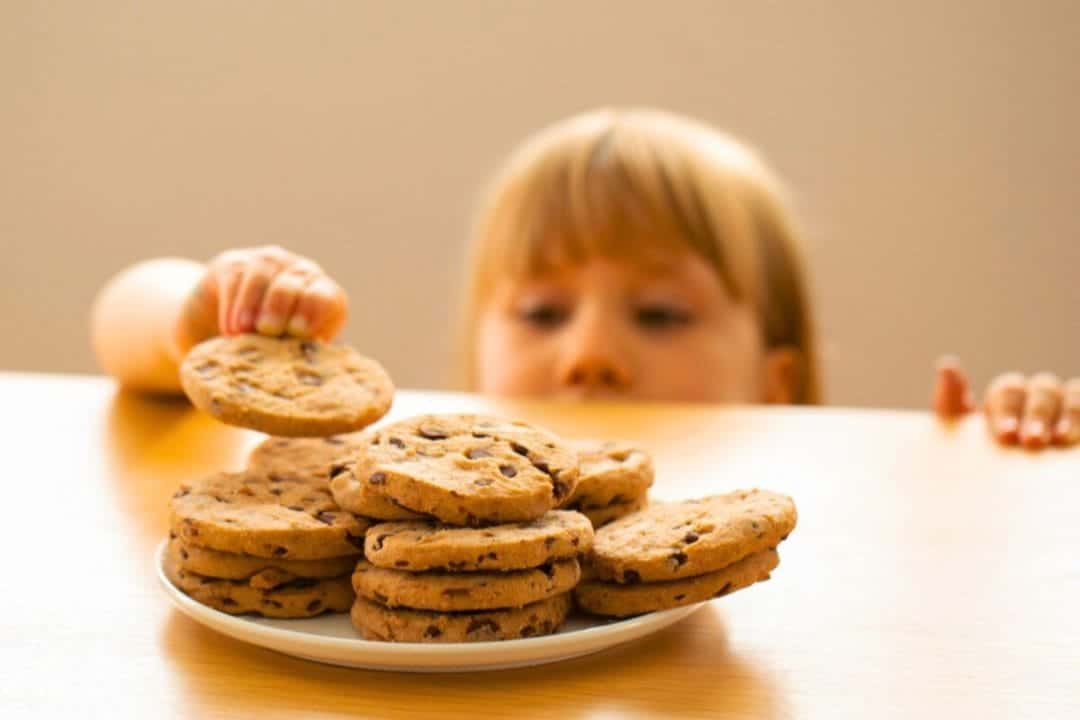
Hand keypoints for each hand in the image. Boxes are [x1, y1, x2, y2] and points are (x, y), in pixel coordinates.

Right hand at [173, 245, 347, 354]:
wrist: (223, 327)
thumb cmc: (269, 347)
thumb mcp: (289, 351)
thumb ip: (301, 355)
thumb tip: (309, 374)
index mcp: (323, 295)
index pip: (326, 296)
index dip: (314, 311)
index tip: (300, 332)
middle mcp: (300, 272)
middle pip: (295, 280)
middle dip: (281, 305)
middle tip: (268, 331)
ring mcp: (268, 262)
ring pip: (263, 274)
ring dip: (253, 304)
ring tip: (243, 332)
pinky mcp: (233, 263)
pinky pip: (235, 278)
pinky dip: (232, 304)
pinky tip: (229, 329)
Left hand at [933, 356, 1079, 448]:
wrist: (1004, 490)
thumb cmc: (981, 456)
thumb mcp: (962, 436)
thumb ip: (952, 403)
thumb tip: (947, 365)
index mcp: (1007, 397)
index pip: (1008, 392)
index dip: (1007, 410)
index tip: (1006, 434)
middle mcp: (1039, 395)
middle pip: (1042, 391)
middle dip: (1037, 415)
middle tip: (1031, 440)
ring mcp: (1067, 407)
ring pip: (1073, 395)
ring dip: (1069, 414)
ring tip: (1060, 439)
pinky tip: (1079, 439)